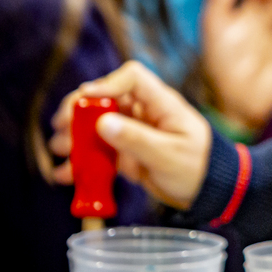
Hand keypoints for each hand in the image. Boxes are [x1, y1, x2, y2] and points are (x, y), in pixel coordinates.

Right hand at [49, 61, 211, 208]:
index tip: (85, 101)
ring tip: (59, 150)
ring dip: (76, 137)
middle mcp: (144, 113)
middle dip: (80, 111)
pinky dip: (84, 162)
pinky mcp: (128, 154)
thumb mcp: (168, 155)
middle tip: (61, 127)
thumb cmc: (199, 168)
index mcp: (161, 104)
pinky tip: (67, 175)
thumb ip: (136, 139)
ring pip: (98, 127)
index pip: (132, 78)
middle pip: (106, 100)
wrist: (211, 193)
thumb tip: (102, 123)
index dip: (107, 84)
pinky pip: (102, 153)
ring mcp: (135, 133)